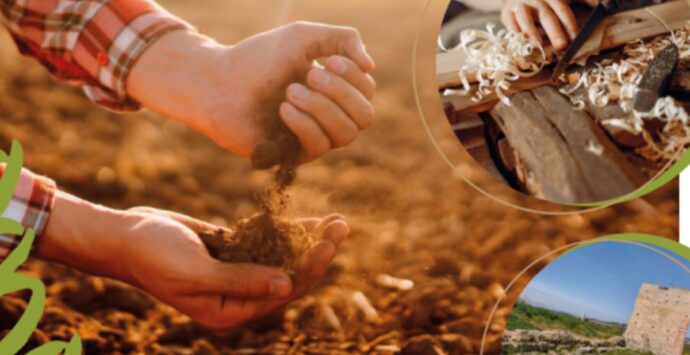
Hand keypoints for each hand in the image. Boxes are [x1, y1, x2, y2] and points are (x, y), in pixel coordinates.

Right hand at [38, 192, 349, 329]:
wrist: (125, 235)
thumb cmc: (154, 256)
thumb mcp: (197, 272)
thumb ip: (242, 280)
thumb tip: (287, 286)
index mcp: (230, 312)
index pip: (282, 292)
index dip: (309, 267)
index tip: (329, 242)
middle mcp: (237, 296)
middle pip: (288, 275)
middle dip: (316, 252)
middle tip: (342, 226)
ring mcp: (235, 272)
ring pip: (282, 257)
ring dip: (307, 240)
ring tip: (337, 221)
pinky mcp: (231, 251)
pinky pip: (266, 242)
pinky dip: (286, 231)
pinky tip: (309, 219)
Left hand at [128, 22, 375, 163]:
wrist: (217, 82)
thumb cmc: (258, 58)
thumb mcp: (304, 37)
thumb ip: (343, 38)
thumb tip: (371, 66)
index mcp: (334, 91)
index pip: (368, 92)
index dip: (354, 77)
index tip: (327, 60)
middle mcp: (328, 117)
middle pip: (365, 116)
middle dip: (342, 93)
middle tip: (312, 75)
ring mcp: (312, 139)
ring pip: (346, 135)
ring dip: (321, 108)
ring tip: (290, 91)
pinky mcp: (293, 156)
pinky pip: (318, 146)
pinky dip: (304, 124)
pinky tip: (282, 109)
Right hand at [501, 0, 579, 50]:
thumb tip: (605, 5)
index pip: (563, 10)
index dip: (569, 23)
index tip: (576, 38)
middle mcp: (537, 0)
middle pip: (547, 16)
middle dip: (554, 31)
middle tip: (562, 46)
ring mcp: (521, 5)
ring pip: (525, 17)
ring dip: (531, 31)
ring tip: (538, 45)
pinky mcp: (507, 12)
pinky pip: (509, 21)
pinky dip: (513, 30)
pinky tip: (518, 38)